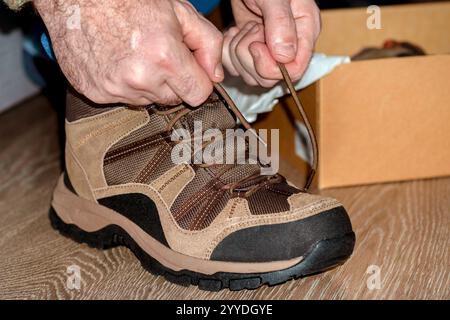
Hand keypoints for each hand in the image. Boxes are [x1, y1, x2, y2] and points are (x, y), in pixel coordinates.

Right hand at [34, 0, 223, 105]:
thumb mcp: (179, 11)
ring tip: (134, 53)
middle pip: (174, 99)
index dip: (198, 79)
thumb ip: (208, 43)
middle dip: (173, 81)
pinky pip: (123, 98)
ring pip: (148, 100)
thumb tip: (215, 75)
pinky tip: (116, 60)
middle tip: (157, 53)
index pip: (199, 94)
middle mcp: (140, 79)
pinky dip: (124, 84)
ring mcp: (115, 89)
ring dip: (148, 83)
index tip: (189, 67)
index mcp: (165, 58)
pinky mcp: (95, 93)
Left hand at [223, 0, 319, 86]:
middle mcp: (289, 45)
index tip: (257, 45)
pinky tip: (233, 33)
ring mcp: (268, 49)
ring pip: (251, 75)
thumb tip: (284, 57)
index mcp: (304, 32)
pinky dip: (229, 53)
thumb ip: (281, 23)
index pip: (295, 71)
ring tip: (241, 29)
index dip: (272, 67)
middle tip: (248, 31)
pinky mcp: (250, 49)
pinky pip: (237, 67)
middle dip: (251, 59)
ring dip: (238, 54)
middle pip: (270, 78)